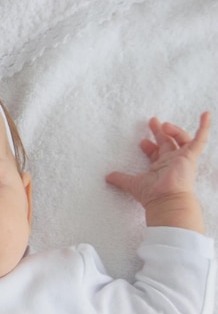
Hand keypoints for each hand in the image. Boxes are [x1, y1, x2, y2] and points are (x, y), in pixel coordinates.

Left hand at [106, 112, 209, 231]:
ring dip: (173, 130)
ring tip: (163, 124)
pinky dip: (204, 127)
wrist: (166, 200)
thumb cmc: (153, 195)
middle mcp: (173, 162)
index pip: (156, 153)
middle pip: (168, 142)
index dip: (149, 146)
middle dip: (160, 131)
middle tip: (152, 120)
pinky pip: (201, 139)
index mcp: (161, 168)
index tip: (141, 141)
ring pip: (181, 139)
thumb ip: (120, 179)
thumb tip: (107, 177)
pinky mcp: (190, 156)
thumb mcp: (132, 183)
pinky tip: (206, 114)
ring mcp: (183, 159)